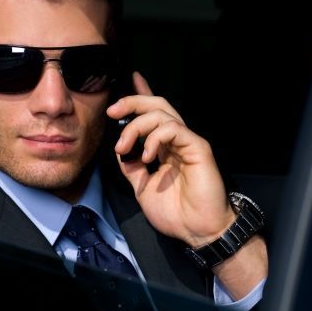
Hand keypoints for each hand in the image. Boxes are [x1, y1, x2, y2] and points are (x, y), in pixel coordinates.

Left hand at [108, 72, 266, 298]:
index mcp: (165, 147)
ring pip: (162, 114)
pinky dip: (155, 138)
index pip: (153, 115)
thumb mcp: (142, 188)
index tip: (130, 79)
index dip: (141, 95)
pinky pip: (174, 129)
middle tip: (113, 111)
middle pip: (157, 105)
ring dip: (136, 126)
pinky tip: (146, 156)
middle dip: (133, 102)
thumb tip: (120, 151)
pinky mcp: (198, 147)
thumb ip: (131, 168)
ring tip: (124, 148)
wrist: (198, 231)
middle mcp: (177, 141)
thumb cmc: (176, 213)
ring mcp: (188, 142)